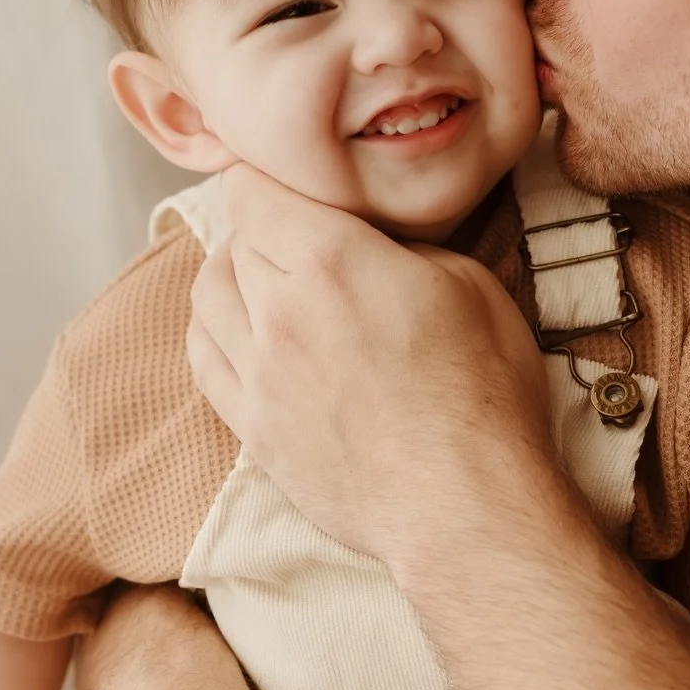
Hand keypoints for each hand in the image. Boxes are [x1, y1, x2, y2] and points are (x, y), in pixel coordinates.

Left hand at [186, 165, 552, 566]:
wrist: (468, 507)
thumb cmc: (486, 396)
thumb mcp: (469, 285)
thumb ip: (400, 249)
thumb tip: (366, 243)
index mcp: (332, 260)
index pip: (249, 190)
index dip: (269, 182)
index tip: (293, 192)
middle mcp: (279, 310)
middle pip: (233, 241)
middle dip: (265, 233)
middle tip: (304, 244)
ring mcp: (258, 374)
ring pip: (206, 295)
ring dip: (234, 279)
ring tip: (271, 285)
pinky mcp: (253, 428)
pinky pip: (204, 359)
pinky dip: (216, 332)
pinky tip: (247, 335)